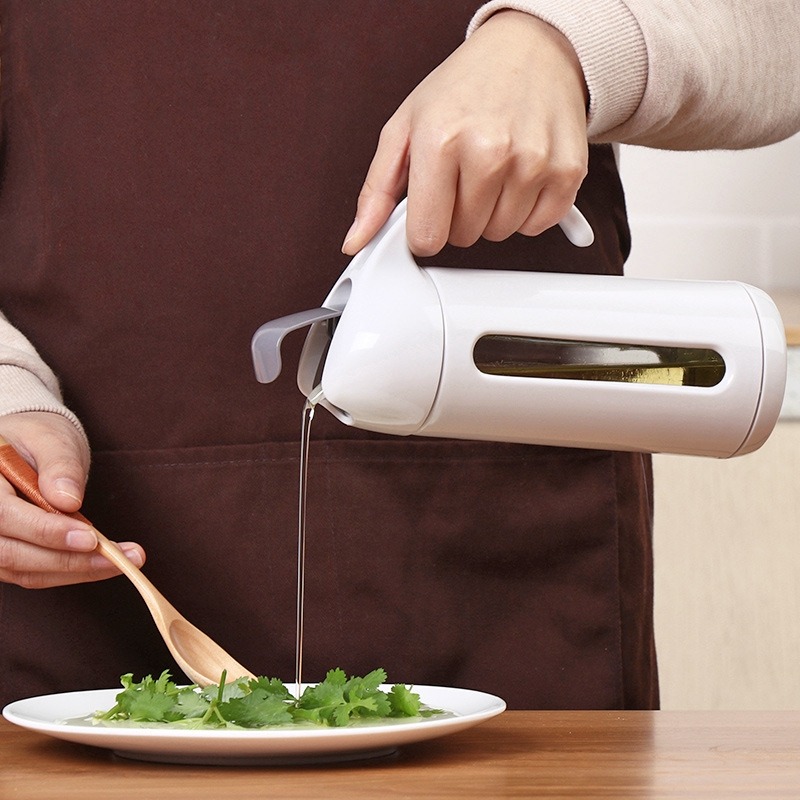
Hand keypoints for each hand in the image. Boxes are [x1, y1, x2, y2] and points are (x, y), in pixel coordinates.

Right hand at [0, 411, 144, 587]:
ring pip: (25, 571)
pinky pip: (34, 574)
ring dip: (76, 570)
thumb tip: (68, 500)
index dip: (47, 531)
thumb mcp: (50, 438)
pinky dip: (70, 571)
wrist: (27, 448)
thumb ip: (59, 465)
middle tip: (119, 558)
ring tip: (122, 560)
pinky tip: (104, 562)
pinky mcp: (5, 555)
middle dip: (70, 560)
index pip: (5, 517)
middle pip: (13, 554)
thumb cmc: (36, 438)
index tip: (90, 538)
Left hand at [342, 10, 588, 257]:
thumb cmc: (464, 88)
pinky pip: (537, 226)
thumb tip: (356, 239)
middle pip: (463, 237)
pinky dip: (527, 211)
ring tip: (492, 171)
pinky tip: (520, 176)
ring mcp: (532, 162)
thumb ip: (376, 191)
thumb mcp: (405, 129)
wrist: (530, 50)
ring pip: (500, 234)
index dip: (425, 228)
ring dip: (493, 213)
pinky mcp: (567, 171)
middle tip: (463, 175)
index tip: (430, 208)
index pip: (426, 237)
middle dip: (458, 214)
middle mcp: (489, 151)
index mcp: (440, 141)